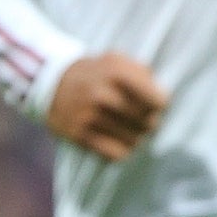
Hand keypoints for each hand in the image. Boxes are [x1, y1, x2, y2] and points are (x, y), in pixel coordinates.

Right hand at [45, 52, 169, 161]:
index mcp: (116, 73)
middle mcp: (102, 95)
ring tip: (132, 129)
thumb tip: (163, 101)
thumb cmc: (97, 73)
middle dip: (150, 122)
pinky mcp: (79, 135)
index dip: (161, 106)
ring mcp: (89, 116)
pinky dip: (122, 151)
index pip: (157, 101)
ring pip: (133, 140)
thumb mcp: (119, 61)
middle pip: (147, 122)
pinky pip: (115, 154)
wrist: (53, 84)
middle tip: (145, 119)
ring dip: (136, 137)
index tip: (157, 106)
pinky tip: (120, 141)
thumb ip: (143, 75)